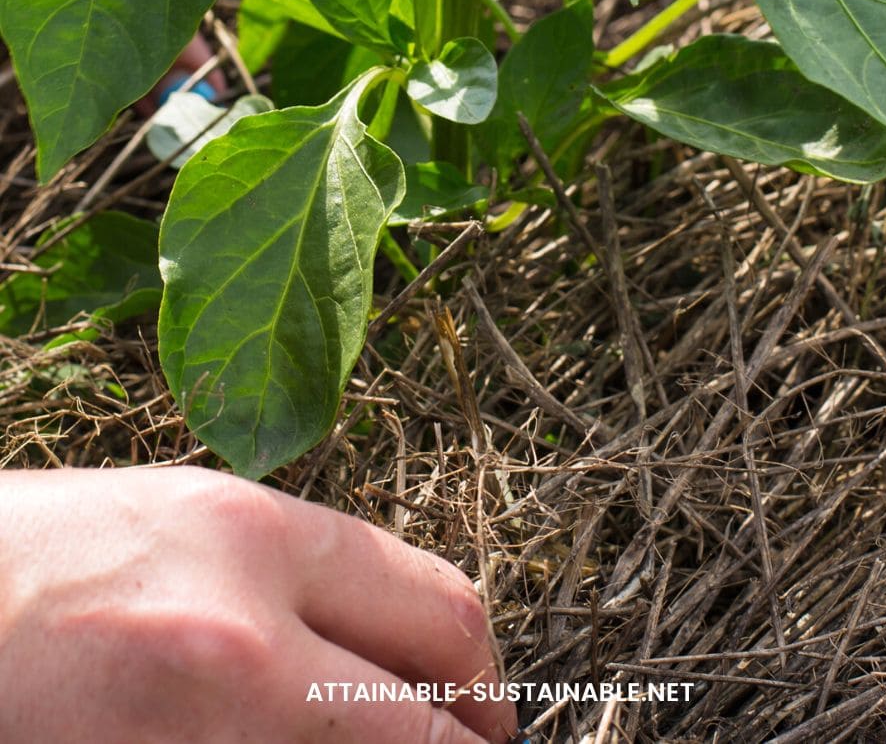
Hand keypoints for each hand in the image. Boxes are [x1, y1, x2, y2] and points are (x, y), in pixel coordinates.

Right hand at [0, 466, 518, 743]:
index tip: (487, 712)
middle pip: (427, 730)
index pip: (439, 612)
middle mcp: (246, 642)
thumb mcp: (185, 519)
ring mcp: (207, 741)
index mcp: (256, 537)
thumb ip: (298, 573)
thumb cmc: (41, 558)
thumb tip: (394, 646)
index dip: (484, 677)